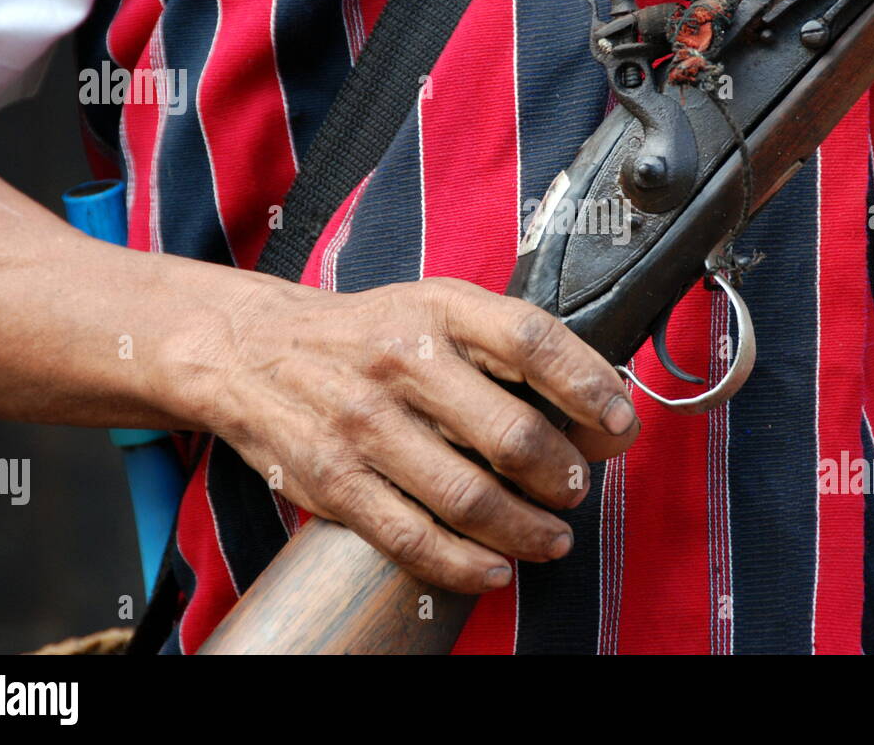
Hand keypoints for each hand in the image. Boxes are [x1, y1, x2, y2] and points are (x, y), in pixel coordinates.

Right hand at [200, 276, 638, 593]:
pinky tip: (497, 568)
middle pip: (513, 434)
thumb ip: (507, 343)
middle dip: (564, 475)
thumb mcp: (436, 305)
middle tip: (577, 489)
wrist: (253, 348)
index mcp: (440, 310)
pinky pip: (413, 538)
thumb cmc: (370, 332)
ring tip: (552, 537)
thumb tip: (594, 402)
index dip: (590, 386)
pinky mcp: (334, 479)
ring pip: (470, 497)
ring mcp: (365, 423)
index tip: (620, 422)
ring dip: (528, 529)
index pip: (534, 341)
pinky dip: (465, 564)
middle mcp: (403, 361)